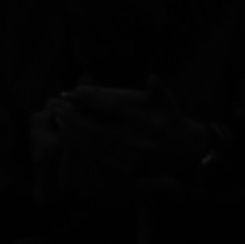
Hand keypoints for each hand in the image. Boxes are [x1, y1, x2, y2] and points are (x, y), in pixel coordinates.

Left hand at [31, 83, 225, 197]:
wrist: (185, 154)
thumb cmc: (175, 123)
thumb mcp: (172, 105)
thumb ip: (160, 92)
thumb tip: (153, 77)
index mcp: (149, 123)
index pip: (117, 109)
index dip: (96, 99)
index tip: (77, 91)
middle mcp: (138, 141)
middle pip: (101, 130)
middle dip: (78, 118)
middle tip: (60, 105)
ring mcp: (130, 156)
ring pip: (96, 146)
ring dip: (75, 132)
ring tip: (60, 118)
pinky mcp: (123, 166)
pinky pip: (97, 156)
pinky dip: (80, 145)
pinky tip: (68, 134)